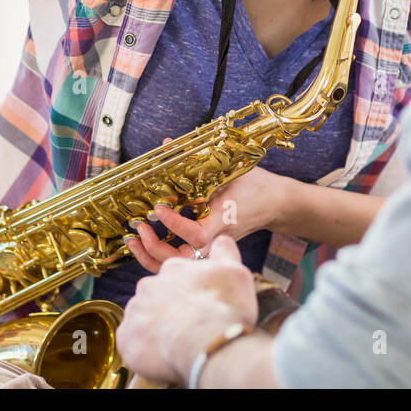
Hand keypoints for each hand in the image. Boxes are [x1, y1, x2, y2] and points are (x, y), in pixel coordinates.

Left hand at [116, 235, 258, 383]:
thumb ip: (224, 251)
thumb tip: (220, 240)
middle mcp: (148, 286)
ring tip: (175, 342)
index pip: (174, 277)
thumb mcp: (234, 270)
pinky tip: (161, 354)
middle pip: (154, 297)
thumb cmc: (223, 306)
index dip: (186, 293)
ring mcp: (135, 311)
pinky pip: (131, 342)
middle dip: (167, 309)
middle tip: (186, 325)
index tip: (196, 305)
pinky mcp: (126, 338)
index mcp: (172, 268)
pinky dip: (142, 349)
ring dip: (154, 329)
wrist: (208, 341)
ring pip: (141, 319)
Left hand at [125, 143, 293, 271]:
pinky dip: (160, 256)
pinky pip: (181, 261)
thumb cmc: (255, 185)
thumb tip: (166, 144)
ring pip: (179, 267)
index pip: (197, 235)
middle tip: (139, 229)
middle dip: (156, 250)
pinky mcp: (208, 250)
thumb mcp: (229, 169)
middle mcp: (217, 240)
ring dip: (153, 257)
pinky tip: (145, 243)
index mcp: (224, 221)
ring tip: (134, 239)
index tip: (159, 207)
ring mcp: (212, 248)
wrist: (276, 204)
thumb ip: (196, 160)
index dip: (175, 224)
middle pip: (184, 261)